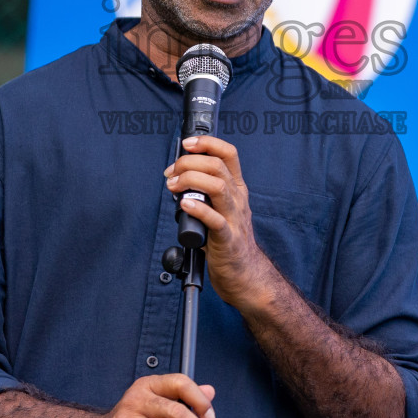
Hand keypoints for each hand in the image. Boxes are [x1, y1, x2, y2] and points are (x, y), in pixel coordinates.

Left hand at [166, 135, 274, 308]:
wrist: (246, 275)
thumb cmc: (229, 241)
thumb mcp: (222, 208)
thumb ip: (205, 193)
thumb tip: (177, 178)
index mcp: (237, 189)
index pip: (228, 154)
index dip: (207, 143)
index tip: (187, 144)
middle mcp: (237, 199)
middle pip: (217, 166)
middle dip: (189, 162)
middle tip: (171, 173)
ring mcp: (234, 218)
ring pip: (217, 186)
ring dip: (190, 180)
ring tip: (173, 186)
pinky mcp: (228, 239)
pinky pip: (214, 219)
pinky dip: (197, 208)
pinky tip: (183, 205)